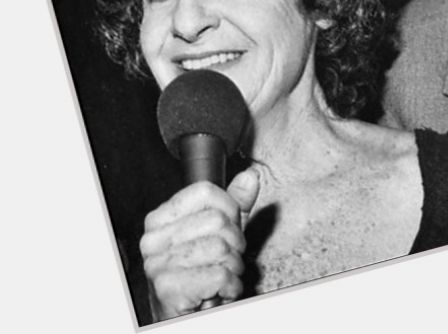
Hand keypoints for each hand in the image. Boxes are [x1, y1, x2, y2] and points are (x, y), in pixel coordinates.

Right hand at [140, 172, 258, 320]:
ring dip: (233, 266)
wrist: (186, 314)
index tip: (228, 227)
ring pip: (221, 248)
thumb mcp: (221, 232)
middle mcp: (153, 239)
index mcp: (160, 219)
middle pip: (217, 220)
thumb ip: (235, 204)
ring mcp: (157, 263)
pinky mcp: (168, 288)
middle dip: (234, 243)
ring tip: (221, 274)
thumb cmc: (201, 272)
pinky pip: (220, 274)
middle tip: (224, 258)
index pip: (205, 191)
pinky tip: (218, 290)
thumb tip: (250, 177)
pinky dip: (230, 285)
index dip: (228, 208)